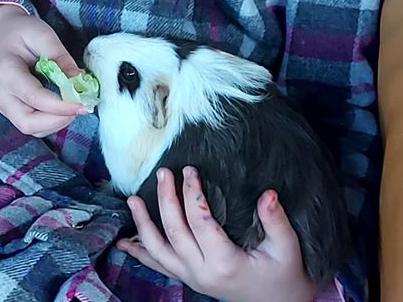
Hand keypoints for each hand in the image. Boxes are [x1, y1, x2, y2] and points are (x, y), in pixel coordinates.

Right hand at [0, 5, 86, 136]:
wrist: (0, 32)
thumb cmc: (19, 31)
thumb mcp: (41, 35)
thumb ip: (61, 57)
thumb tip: (81, 80)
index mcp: (6, 73)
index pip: (35, 98)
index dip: (62, 106)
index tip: (84, 105)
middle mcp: (1, 94)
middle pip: (28, 123)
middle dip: (58, 120)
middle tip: (79, 108)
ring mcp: (5, 104)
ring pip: (32, 128)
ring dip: (57, 123)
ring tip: (72, 105)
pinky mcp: (12, 109)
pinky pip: (33, 125)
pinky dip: (52, 122)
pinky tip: (63, 108)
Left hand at [117, 166, 315, 301]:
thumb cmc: (283, 274)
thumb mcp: (287, 248)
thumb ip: (276, 220)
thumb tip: (267, 194)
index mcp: (225, 263)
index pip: (200, 222)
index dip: (192, 194)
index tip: (189, 170)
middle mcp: (201, 272)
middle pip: (174, 231)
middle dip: (166, 199)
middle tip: (163, 173)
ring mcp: (191, 277)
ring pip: (158, 250)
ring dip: (143, 224)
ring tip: (132, 200)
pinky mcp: (188, 278)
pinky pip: (158, 266)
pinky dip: (139, 253)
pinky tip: (125, 243)